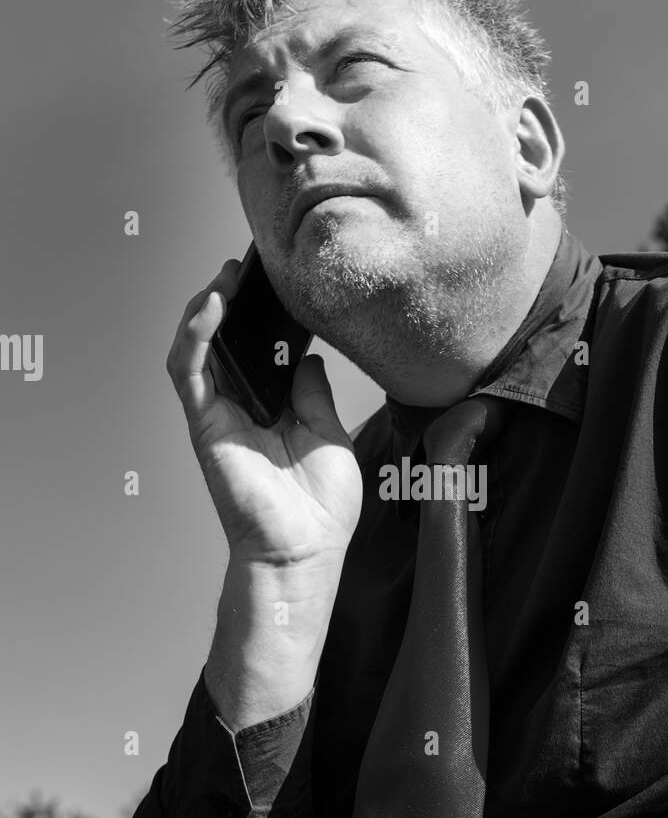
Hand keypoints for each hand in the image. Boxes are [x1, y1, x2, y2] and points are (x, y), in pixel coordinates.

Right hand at [166, 260, 362, 566]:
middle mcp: (239, 409)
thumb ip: (312, 393)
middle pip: (222, 343)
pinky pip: (188, 372)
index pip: (256, 351)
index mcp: (270, 410)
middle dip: (229, 302)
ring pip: (196, 350)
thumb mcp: (329, 434)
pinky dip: (194, 336)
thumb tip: (306, 356)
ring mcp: (218, 416)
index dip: (260, 316)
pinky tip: (211, 307)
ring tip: (225, 277)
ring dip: (205, 309)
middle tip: (246, 268)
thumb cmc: (320, 506)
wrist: (305, 549)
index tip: (276, 282)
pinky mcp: (204, 425)